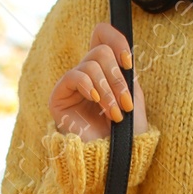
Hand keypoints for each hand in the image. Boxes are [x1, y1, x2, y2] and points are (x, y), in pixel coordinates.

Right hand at [49, 21, 148, 141]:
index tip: (129, 62)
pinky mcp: (59, 97)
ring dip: (108, 90)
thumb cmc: (127, 132)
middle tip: (125, 104)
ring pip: (90, 65)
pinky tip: (96, 102)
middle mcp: (87, 74)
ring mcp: (72, 85)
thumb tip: (119, 50)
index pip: (101, 34)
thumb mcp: (133, 95)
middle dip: (117, 78)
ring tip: (115, 114)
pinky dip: (89, 86)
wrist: (115, 159)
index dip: (116, 39)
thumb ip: (125, 70)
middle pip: (100, 51)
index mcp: (104, 69)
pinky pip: (74, 76)